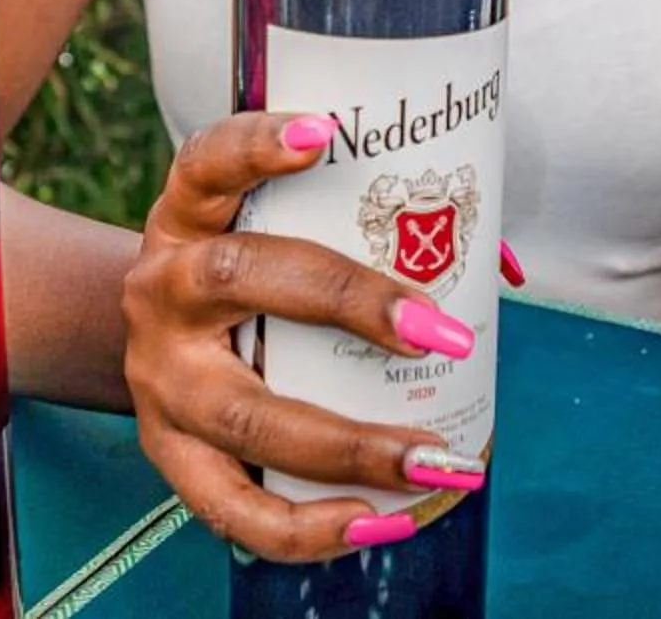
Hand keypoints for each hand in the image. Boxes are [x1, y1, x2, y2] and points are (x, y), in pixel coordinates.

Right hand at [122, 112, 480, 560]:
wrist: (160, 341)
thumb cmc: (252, 273)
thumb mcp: (279, 231)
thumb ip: (377, 229)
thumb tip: (501, 266)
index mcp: (189, 216)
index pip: (207, 162)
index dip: (257, 145)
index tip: (324, 133)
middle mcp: (163, 289)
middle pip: (237, 278)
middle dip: (348, 303)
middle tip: (441, 333)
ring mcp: (158, 379)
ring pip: (243, 416)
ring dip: (349, 444)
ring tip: (433, 459)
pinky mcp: (167, 455)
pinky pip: (230, 506)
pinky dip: (306, 527)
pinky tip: (376, 522)